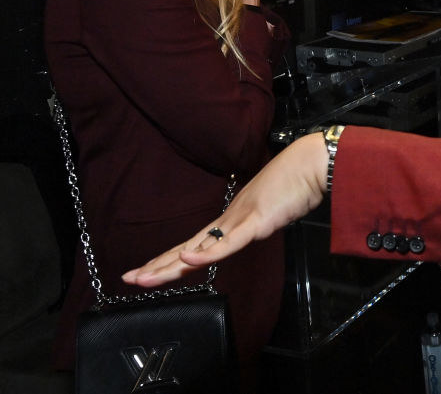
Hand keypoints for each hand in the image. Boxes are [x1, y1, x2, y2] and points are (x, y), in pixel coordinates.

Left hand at [122, 132, 326, 286]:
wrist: (312, 164)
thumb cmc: (296, 183)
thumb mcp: (271, 211)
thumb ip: (258, 223)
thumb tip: (252, 231)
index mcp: (232, 219)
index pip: (195, 244)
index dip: (171, 258)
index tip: (147, 271)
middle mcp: (229, 220)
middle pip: (188, 248)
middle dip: (157, 266)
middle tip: (128, 278)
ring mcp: (240, 220)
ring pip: (199, 248)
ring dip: (169, 265)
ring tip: (143, 278)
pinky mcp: (256, 222)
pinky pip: (229, 242)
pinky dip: (207, 254)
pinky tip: (188, 261)